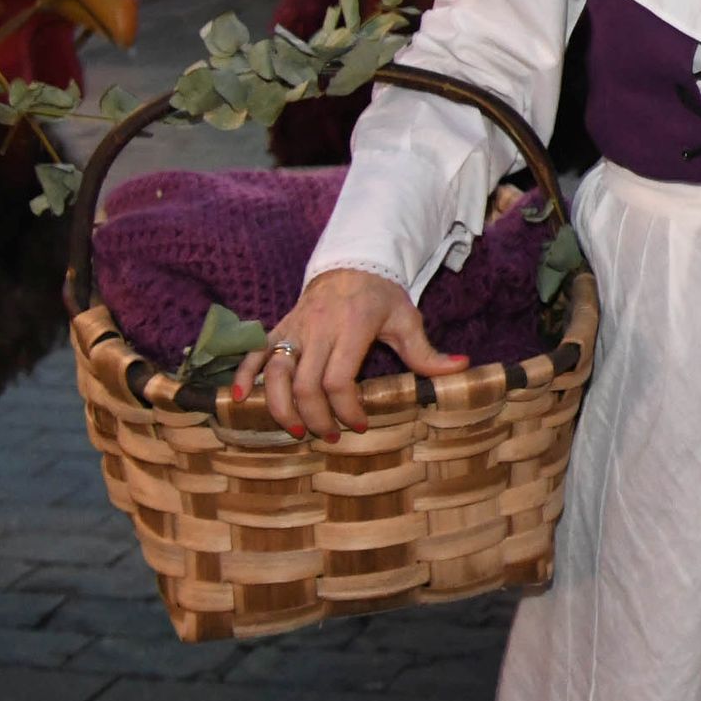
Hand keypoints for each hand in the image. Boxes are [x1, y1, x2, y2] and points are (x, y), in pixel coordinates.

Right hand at [232, 266, 463, 440]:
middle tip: (329, 436)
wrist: (352, 264)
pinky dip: (244, 374)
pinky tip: (239, 398)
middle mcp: (319, 328)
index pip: (338, 379)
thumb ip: (427, 352)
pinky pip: (254, 351)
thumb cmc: (381, 297)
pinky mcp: (278, 328)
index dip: (345, 408)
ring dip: (279, 406)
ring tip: (295, 430)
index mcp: (352, 327)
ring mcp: (294, 327)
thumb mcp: (407, 320)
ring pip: (275, 371)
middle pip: (304, 383)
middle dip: (314, 417)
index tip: (359, 424)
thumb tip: (461, 368)